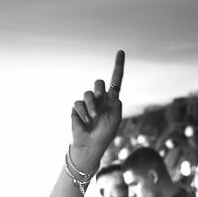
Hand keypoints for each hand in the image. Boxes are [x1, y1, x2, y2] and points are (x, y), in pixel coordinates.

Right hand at [70, 50, 125, 171]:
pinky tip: (85, 121)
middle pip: (99, 83)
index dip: (118, 66)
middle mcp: (100, 99)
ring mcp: (88, 103)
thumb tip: (114, 92)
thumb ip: (116, 105)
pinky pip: (78, 104)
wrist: (91, 145)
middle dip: (99, 89)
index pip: (116, 80)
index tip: (121, 51)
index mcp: (112, 100)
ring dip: (92, 105)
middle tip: (101, 97)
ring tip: (93, 117)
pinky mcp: (77, 108)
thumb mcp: (115, 119)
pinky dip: (83, 113)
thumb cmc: (106, 133)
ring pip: (88, 94)